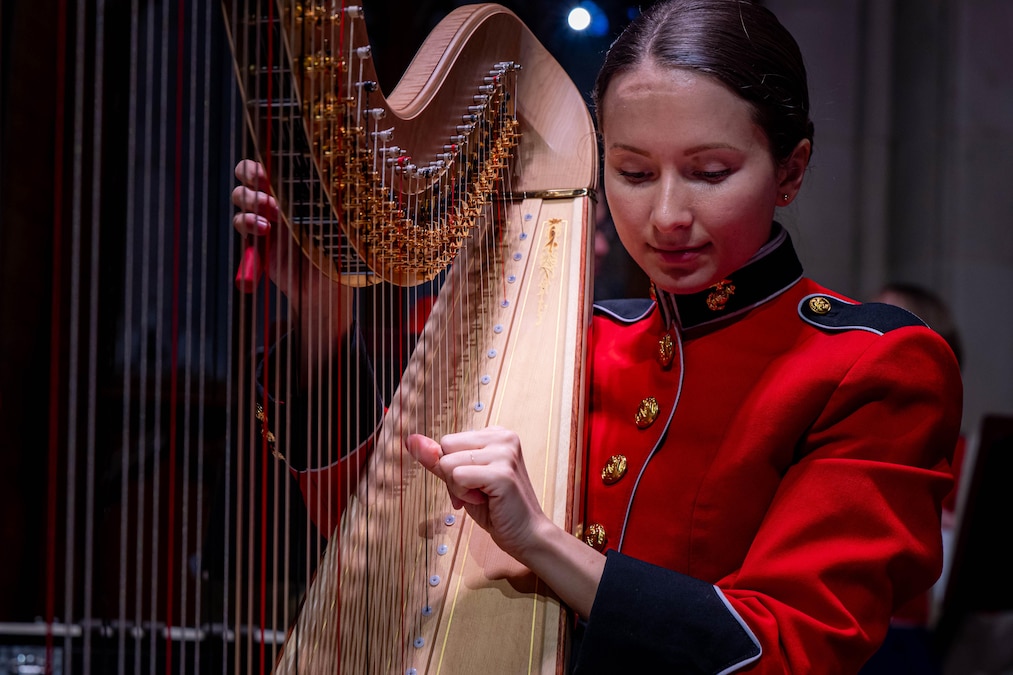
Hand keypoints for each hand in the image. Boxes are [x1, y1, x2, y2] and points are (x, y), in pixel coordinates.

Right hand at [231, 159, 353, 368]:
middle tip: (272, 205)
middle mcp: (282, 196)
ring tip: (266, 228)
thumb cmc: (338, 254)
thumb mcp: (337, 228)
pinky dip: (246, 231)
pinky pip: (241, 225)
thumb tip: (331, 179)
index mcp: (301, 188)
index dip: (266, 164)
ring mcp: (268, 215)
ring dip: (249, 207)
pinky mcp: (257, 238)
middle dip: (254, 182)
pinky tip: (260, 243)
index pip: (276, 161)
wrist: (324, 290)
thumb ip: (328, 206)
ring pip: (242, 197)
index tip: (270, 178)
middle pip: (249, 173)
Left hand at [407, 426, 605, 616]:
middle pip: (446, 447)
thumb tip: (411, 440)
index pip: (448, 441)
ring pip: (449, 464)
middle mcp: (503, 437)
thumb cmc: (496, 508)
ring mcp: (504, 453)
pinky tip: (486, 501)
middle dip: (452, 476)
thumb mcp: (462, 480)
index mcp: (496, 433)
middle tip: (477, 492)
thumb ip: (438, 459)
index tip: (473, 484)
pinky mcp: (502, 473)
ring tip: (483, 497)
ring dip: (458, 488)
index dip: (452, 468)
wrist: (526, 535)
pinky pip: (458, 477)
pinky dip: (463, 495)